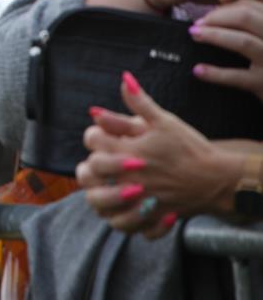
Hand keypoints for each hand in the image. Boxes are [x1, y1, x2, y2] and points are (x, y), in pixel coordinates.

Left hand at [75, 72, 237, 233]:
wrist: (219, 177)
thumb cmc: (190, 147)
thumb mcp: (164, 120)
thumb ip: (140, 102)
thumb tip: (124, 79)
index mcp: (127, 151)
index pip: (92, 139)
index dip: (95, 134)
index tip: (102, 134)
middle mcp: (127, 177)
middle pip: (87, 174)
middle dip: (88, 166)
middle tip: (98, 163)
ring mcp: (137, 199)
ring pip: (101, 206)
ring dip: (98, 197)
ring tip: (104, 188)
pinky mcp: (151, 216)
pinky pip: (127, 226)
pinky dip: (122, 221)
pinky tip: (123, 211)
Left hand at [190, 0, 262, 101]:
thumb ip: (252, 27)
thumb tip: (216, 13)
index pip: (251, 6)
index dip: (226, 6)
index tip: (208, 13)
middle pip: (247, 16)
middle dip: (217, 16)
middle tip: (196, 23)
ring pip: (243, 41)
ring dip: (215, 35)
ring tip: (193, 34)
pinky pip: (238, 77)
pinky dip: (216, 73)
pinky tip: (197, 70)